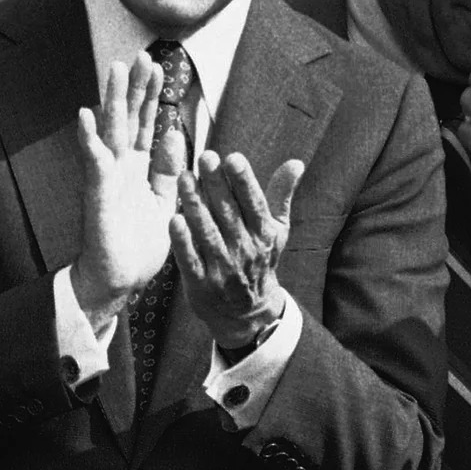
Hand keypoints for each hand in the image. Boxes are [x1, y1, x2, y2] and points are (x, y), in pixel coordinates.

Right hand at [69, 53, 186, 321]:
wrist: (120, 281)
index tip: (159, 66)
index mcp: (137, 168)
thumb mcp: (164, 201)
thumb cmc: (139, 244)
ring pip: (110, 132)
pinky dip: (89, 139)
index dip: (151, 96)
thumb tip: (173, 134)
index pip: (146, 124)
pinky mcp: (97, 196)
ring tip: (114, 69)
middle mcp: (119, 168)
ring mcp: (106, 179)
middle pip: (127, 119)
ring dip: (111, 100)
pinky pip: (94, 164)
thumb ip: (168, 170)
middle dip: (134, 88)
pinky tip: (85, 115)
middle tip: (139, 54)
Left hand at [175, 152, 301, 349]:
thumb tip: (296, 163)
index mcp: (263, 234)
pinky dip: (183, 241)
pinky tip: (173, 220)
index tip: (233, 158)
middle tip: (205, 157)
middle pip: (228, 213)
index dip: (244, 181)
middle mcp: (245, 250)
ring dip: (195, 205)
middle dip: (216, 184)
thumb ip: (281, 194)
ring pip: (207, 232)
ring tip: (184, 179)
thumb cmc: (259, 259)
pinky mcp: (201, 284)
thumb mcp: (276, 229)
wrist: (247, 312)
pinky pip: (190, 260)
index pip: (254, 203)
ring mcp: (222, 268)